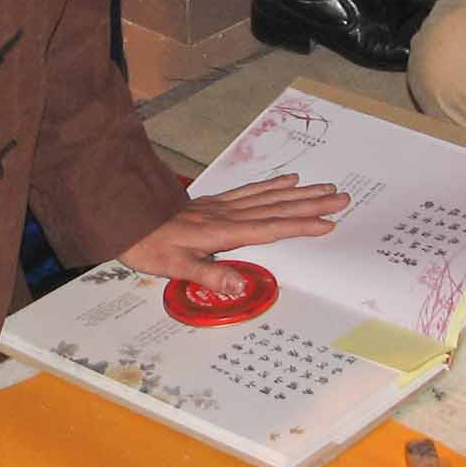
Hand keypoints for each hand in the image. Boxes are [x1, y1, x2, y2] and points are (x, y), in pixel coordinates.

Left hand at [120, 173, 349, 292]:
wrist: (124, 217)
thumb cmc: (146, 244)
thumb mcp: (173, 267)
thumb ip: (208, 275)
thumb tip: (239, 285)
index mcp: (222, 233)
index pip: (270, 229)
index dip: (300, 226)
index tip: (328, 223)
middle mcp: (227, 216)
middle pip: (277, 208)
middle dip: (311, 204)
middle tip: (341, 197)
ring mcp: (221, 207)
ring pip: (268, 197)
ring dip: (299, 193)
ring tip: (325, 187)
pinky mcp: (214, 204)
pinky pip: (251, 191)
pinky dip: (272, 186)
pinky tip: (287, 181)